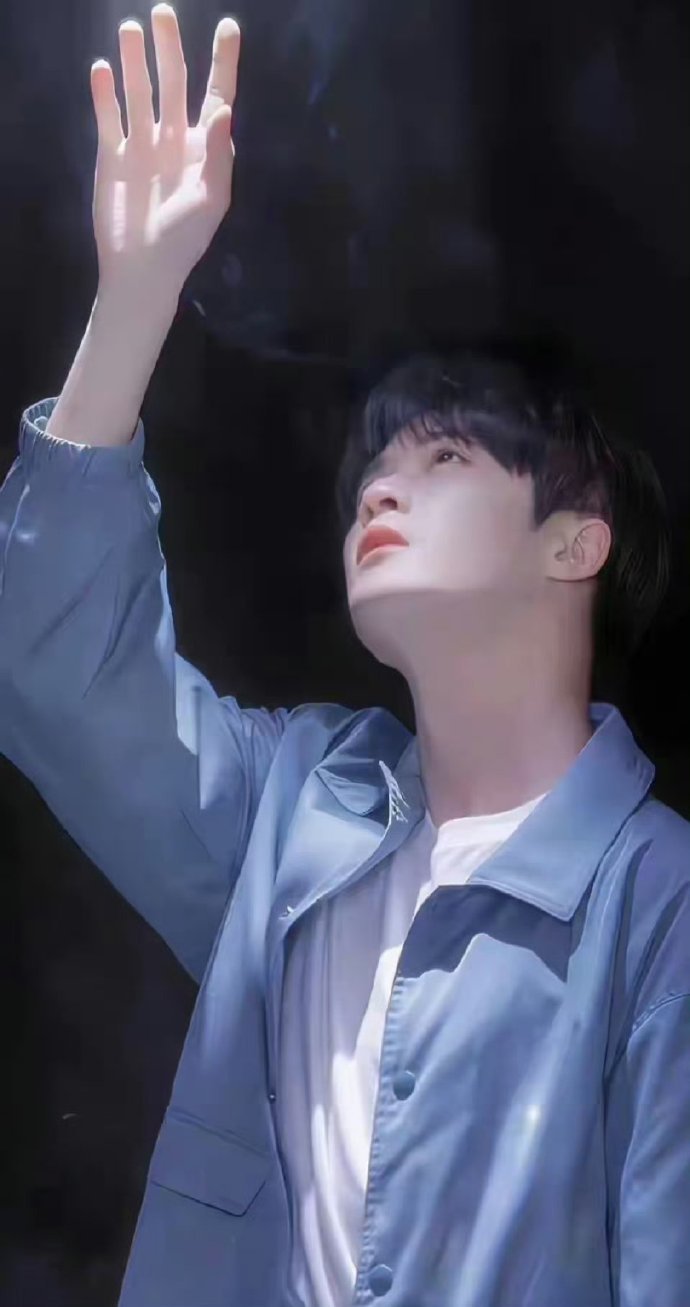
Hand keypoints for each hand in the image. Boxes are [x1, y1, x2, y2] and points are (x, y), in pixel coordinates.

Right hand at [90, 3, 239, 296]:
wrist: (141, 269)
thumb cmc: (184, 239)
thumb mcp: (210, 199)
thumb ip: (218, 153)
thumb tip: (224, 107)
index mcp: (205, 149)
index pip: (217, 96)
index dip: (223, 62)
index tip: (228, 27)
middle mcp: (174, 138)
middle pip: (174, 83)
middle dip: (170, 48)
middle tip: (164, 12)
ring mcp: (142, 144)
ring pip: (140, 92)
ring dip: (136, 61)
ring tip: (131, 28)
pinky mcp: (112, 154)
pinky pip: (109, 116)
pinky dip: (105, 93)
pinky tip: (103, 68)